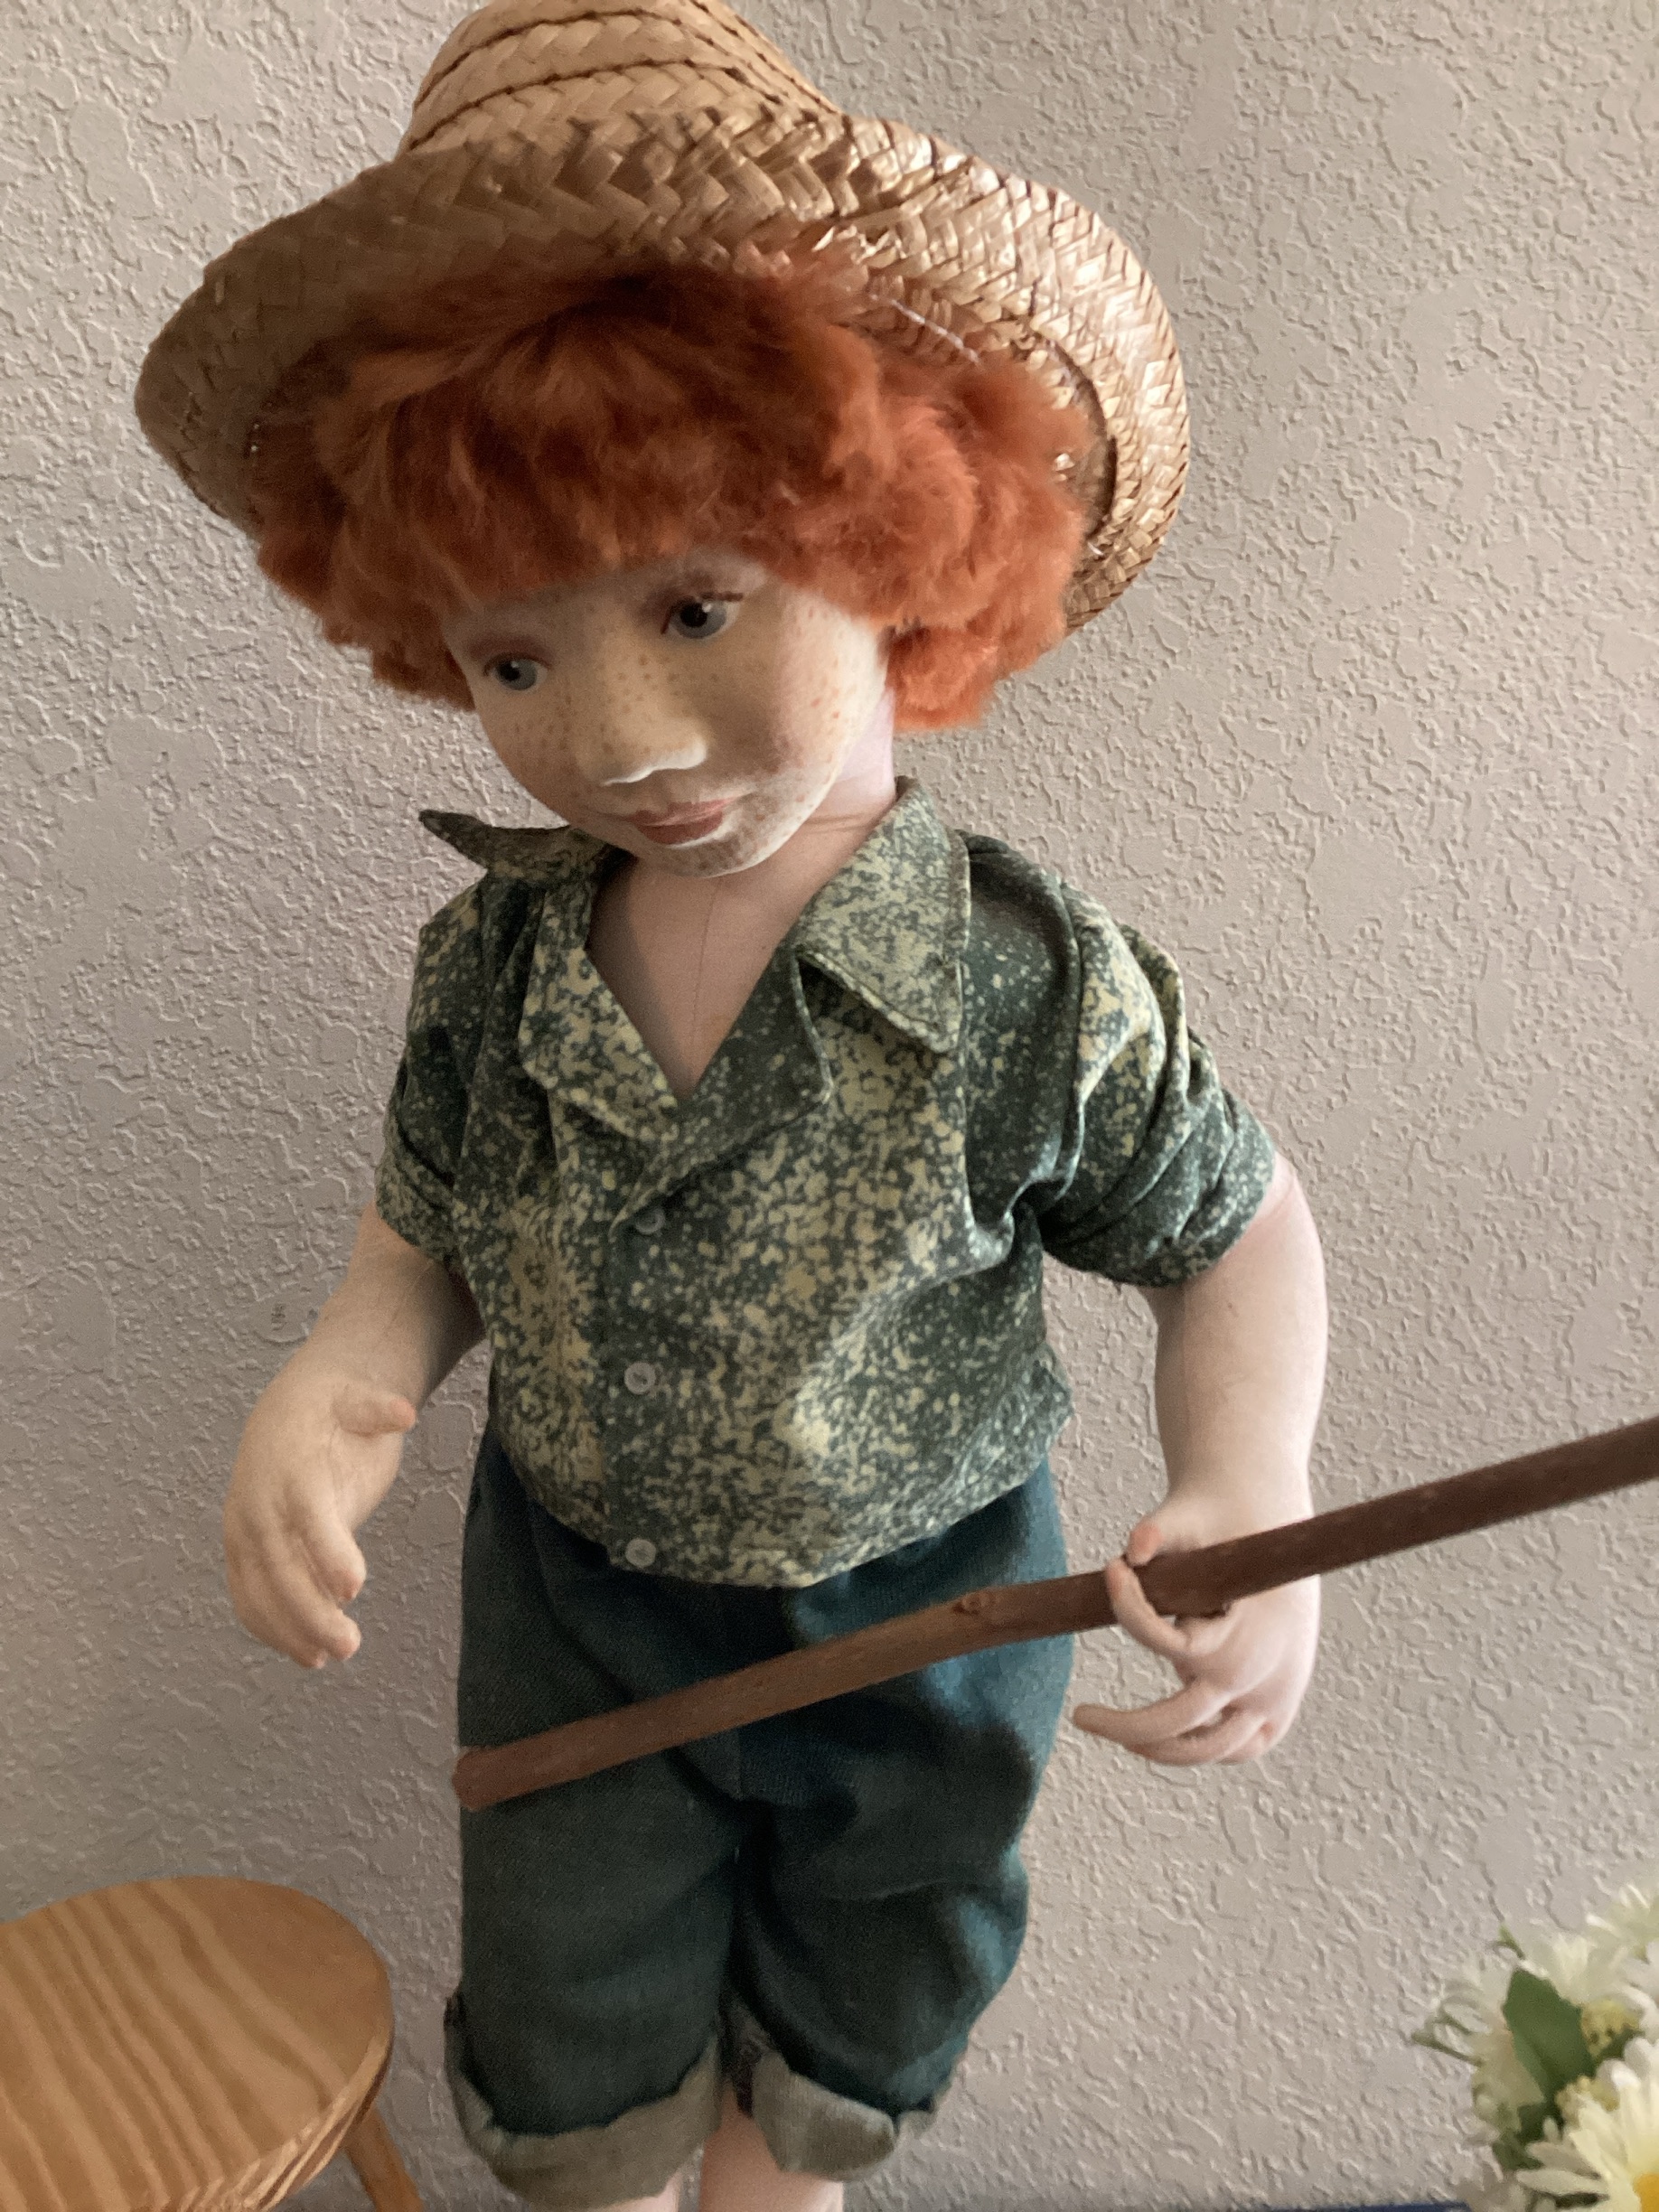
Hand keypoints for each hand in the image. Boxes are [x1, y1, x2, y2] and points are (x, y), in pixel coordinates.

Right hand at [223, 1359, 416, 1667]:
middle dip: (309, 1610)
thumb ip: (379, 1408)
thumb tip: (404, 1412)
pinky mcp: (242, 1550)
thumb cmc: (334, 1409)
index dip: (328, 1552)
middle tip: (349, 1645)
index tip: (354, 1588)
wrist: (287, 1407)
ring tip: (327, 1658)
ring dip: (288, 1629)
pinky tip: (304, 1653)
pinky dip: (268, 1627)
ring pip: (257, 1590)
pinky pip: (247, 1595)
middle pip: (279, 1565)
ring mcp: (244, 1530)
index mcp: (292, 1469)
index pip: (308, 1516)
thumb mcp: (358, 1396)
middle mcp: (259, 1503)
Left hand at [1071, 1495, 1319, 1763]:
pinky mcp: (1278, 1710)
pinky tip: (1167, 1738)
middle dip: (1125, 1725)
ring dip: (1160, 1747)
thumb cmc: (1226, 1527)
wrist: (1276, 1535)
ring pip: (1208, 1749)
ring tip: (1121, 1735)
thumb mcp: (1191, 1516)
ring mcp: (1274, 1699)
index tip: (1110, 1575)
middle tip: (1080, 1715)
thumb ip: (1160, 1530)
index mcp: (1247, 1633)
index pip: (1170, 1644)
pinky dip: (1203, 1748)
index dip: (1130, 1612)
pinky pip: (1235, 1747)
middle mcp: (1262, 1676)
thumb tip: (1133, 1550)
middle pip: (1181, 1722)